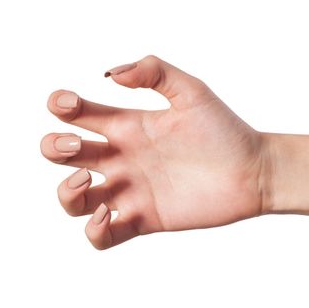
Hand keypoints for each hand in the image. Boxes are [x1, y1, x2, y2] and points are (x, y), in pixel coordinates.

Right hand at [41, 55, 269, 248]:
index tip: (70, 105)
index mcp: (129, 125)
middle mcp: (124, 158)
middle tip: (79, 146)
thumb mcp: (191, 91)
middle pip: (65, 154)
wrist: (253, 171)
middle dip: (55, 147)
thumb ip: (154, 71)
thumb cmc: (226, 131)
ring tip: (87, 181)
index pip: (78, 114)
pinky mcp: (145, 219)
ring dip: (66, 192)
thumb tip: (111, 75)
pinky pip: (103, 236)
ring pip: (75, 200)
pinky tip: (110, 213)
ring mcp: (132, 190)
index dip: (61, 106)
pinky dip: (94, 230)